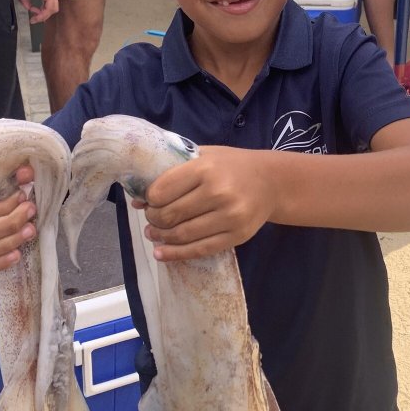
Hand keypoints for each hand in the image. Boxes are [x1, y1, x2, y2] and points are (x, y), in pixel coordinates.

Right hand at [14, 0, 57, 23]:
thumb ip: (25, 0)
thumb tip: (28, 8)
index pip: (50, 5)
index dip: (43, 12)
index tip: (34, 15)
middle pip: (53, 9)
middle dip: (44, 17)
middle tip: (35, 20)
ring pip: (52, 9)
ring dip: (43, 16)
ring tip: (35, 19)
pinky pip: (49, 7)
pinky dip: (43, 13)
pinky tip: (36, 14)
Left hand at [137, 147, 274, 260]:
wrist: (272, 182)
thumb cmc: (232, 166)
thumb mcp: (205, 156)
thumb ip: (173, 172)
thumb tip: (138, 200)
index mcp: (206, 168)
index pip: (162, 190)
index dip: (149, 199)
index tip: (148, 201)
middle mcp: (218, 192)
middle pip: (170, 215)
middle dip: (153, 219)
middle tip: (150, 218)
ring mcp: (230, 217)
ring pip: (182, 235)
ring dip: (161, 237)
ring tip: (153, 234)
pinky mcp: (237, 236)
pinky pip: (200, 249)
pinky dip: (176, 254)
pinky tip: (161, 253)